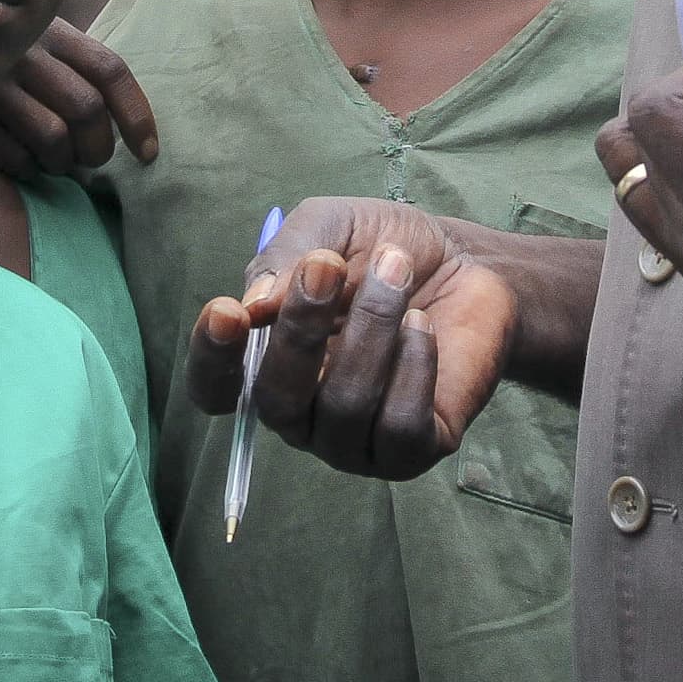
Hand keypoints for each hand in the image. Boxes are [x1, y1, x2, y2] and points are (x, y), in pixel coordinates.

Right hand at [0, 20, 158, 178]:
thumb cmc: (12, 60)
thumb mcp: (48, 45)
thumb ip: (86, 67)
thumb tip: (140, 122)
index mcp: (53, 30)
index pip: (109, 69)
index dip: (137, 115)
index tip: (148, 153)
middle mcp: (22, 51)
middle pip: (86, 108)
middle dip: (99, 147)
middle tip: (94, 160)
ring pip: (53, 136)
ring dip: (64, 163)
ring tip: (59, 163)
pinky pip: (14, 156)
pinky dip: (28, 169)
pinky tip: (26, 162)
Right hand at [177, 197, 515, 480]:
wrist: (470, 265)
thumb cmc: (385, 250)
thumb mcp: (329, 229)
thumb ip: (285, 256)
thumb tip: (255, 305)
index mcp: (266, 362)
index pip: (215, 388)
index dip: (212, 359)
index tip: (230, 312)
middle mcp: (301, 411)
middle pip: (277, 400)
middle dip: (301, 329)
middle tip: (328, 267)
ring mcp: (352, 440)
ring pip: (343, 408)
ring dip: (371, 329)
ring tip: (397, 272)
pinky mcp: (408, 451)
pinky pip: (398, 427)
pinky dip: (413, 367)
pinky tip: (423, 326)